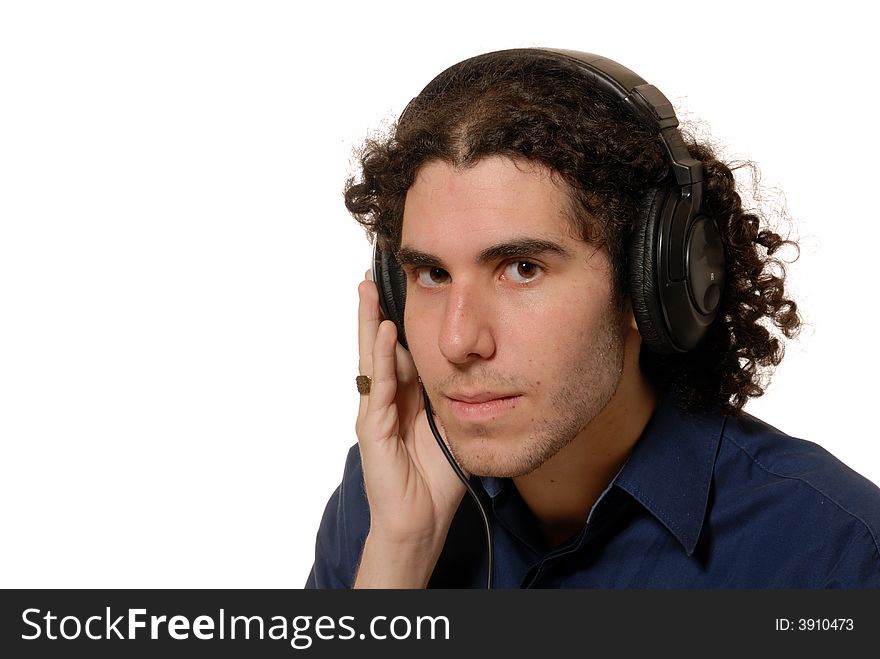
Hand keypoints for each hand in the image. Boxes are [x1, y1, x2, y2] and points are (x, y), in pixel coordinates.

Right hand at [354, 269, 465, 585]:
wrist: (422, 519)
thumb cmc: (437, 476)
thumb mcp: (453, 424)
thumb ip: (456, 396)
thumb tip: (480, 366)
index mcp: (405, 396)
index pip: (399, 349)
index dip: (397, 317)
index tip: (398, 285)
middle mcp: (386, 398)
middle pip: (379, 345)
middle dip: (375, 309)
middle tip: (371, 273)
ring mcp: (376, 412)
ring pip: (372, 358)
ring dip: (371, 323)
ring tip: (368, 289)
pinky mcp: (373, 429)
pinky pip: (380, 387)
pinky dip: (383, 360)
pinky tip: (386, 333)